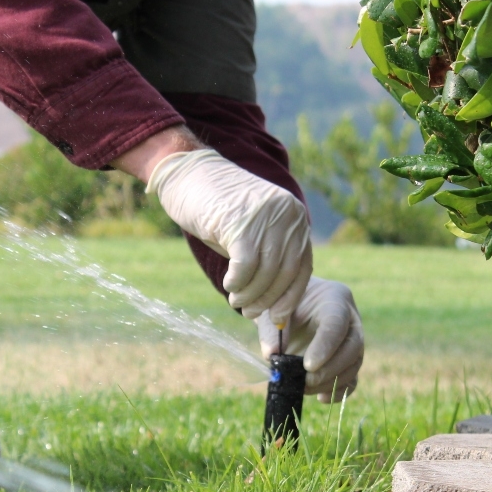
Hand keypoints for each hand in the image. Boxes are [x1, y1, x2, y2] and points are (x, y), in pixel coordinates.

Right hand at [145, 149, 311, 322]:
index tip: (278, 318)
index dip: (290, 297)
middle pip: (286, 273)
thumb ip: (268, 257)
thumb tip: (275, 304)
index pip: (302, 266)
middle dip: (268, 300)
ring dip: (250, 295)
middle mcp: (287, 215)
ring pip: (266, 273)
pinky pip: (246, 267)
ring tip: (236, 302)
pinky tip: (228, 285)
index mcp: (294, 216)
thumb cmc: (218, 208)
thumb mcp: (253, 231)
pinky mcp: (241, 222)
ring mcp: (266, 217)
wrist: (188, 173)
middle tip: (249, 313)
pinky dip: (237, 283)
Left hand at [257, 277, 362, 402]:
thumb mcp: (275, 310)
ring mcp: (353, 341)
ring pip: (354, 365)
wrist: (295, 306)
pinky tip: (320, 398)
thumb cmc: (285, 304)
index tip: (308, 366)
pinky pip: (353, 378)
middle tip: (306, 380)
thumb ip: (271, 330)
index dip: (325, 346)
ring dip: (331, 382)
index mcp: (335, 299)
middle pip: (353, 347)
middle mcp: (351, 320)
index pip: (337, 324)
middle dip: (330, 369)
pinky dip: (339, 392)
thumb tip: (271, 356)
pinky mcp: (350, 360)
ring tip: (305, 388)